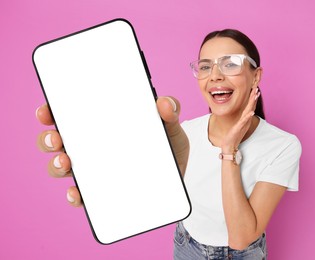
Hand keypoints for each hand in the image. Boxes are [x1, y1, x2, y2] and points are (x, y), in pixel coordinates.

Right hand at [36, 97, 188, 206]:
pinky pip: (81, 196)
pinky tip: (78, 193)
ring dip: (56, 165)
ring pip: (63, 167)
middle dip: (48, 139)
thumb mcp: (170, 127)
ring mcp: (95, 170)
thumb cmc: (168, 147)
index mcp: (103, 125)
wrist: (178, 179)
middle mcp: (92, 147)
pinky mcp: (102, 193)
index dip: (53, 112)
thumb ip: (170, 111)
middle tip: (56, 138)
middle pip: (59, 141)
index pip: (71, 115)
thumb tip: (163, 103)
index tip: (47, 111)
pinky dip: (75, 195)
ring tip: (66, 163)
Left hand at [221, 87, 259, 152]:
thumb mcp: (238, 124)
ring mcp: (243, 123)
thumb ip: (242, 118)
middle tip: (257, 88)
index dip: (252, 98)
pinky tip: (251, 112)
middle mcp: (246, 120)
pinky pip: (245, 121)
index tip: (254, 89)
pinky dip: (248, 116)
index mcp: (245, 118)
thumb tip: (243, 113)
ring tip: (255, 96)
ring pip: (249, 111)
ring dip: (252, 103)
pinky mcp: (240, 127)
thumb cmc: (233, 135)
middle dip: (253, 97)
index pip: (250, 106)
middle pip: (251, 106)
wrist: (230, 145)